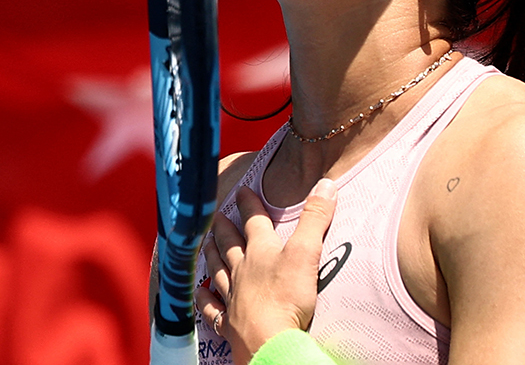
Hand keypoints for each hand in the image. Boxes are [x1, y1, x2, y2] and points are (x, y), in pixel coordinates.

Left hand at [196, 179, 336, 364]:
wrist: (269, 341)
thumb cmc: (287, 297)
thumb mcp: (307, 252)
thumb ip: (315, 218)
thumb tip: (326, 184)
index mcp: (261, 252)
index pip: (254, 222)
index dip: (249, 205)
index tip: (242, 191)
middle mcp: (243, 271)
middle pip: (230, 246)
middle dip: (224, 229)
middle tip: (216, 217)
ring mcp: (233, 298)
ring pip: (218, 272)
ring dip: (212, 256)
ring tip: (206, 245)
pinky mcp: (230, 323)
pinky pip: (212, 309)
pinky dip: (204, 299)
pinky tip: (198, 293)